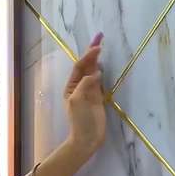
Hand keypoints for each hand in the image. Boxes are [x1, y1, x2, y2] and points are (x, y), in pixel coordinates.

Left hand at [63, 35, 106, 159]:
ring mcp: (89, 92)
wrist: (87, 138)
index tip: (98, 47)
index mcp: (71, 87)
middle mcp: (79, 87)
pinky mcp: (98, 98)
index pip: (79, 66)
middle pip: (86, 66)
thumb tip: (96, 72)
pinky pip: (100, 81)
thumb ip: (85, 84)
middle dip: (92, 51)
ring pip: (93, 71)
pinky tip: (103, 64)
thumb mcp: (77, 100)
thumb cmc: (79, 120)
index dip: (87, 55)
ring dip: (97, 59)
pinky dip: (101, 71)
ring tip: (101, 45)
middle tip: (100, 36)